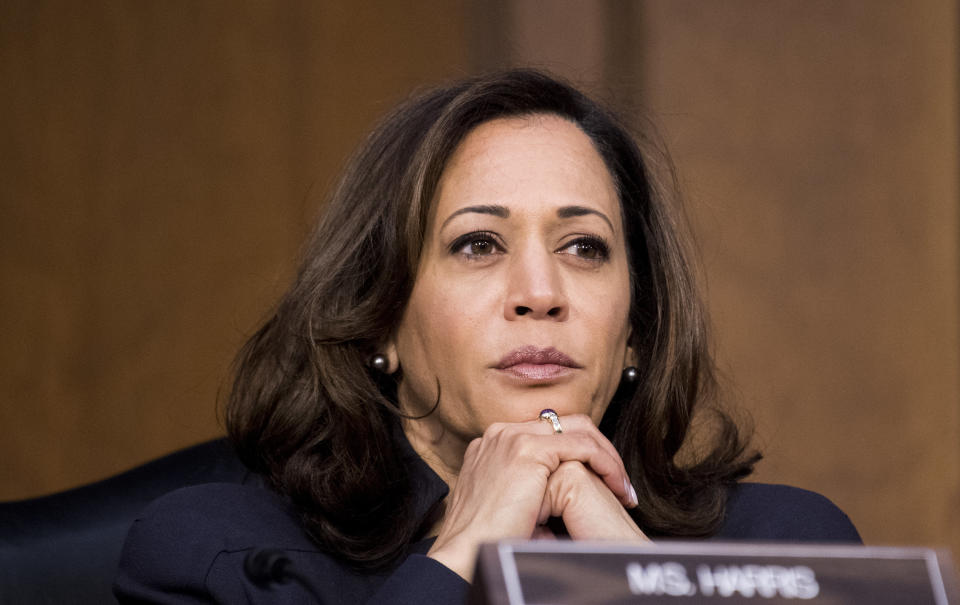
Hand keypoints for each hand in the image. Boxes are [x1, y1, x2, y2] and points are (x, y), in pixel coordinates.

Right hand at [426, 414, 638, 579]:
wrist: (464, 553)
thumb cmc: (485, 541)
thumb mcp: (507, 508)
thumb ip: (528, 495)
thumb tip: (555, 512)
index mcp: (495, 444)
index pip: (549, 433)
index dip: (580, 454)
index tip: (601, 482)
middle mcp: (501, 434)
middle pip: (565, 424)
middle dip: (598, 450)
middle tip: (618, 482)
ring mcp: (512, 438)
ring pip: (579, 429)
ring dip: (607, 457)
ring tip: (622, 487)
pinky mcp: (527, 450)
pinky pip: (583, 446)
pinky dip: (606, 464)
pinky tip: (616, 487)